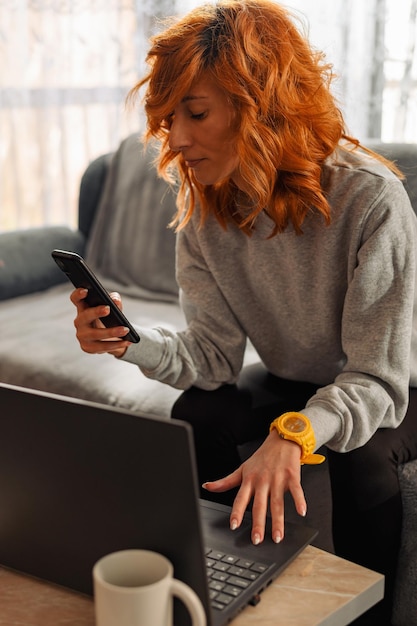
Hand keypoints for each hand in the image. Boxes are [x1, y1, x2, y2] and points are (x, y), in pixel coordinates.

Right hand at [70, 288, 131, 357]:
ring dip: (111, 332)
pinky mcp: (88, 348)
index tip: (86, 290)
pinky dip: (116, 344)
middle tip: (108, 309)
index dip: (78, 294)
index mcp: (83, 308)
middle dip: (96, 312)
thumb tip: (116, 301)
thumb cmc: (109, 319)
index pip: (76, 299)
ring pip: (95, 334)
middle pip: (85, 316)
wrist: (110, 339)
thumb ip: (115, 301)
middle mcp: (79, 321)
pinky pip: (102, 347)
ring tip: (125, 330)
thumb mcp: (113, 308)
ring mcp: (82, 335)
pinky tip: (127, 341)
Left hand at [203, 430, 306, 544]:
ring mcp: (277, 478)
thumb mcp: (242, 469)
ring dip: (278, 520)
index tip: (234, 525)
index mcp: (249, 480)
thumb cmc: (262, 457)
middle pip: (259, 505)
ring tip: (277, 536)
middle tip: (257, 540)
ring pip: (277, 502)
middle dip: (258, 523)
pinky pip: (296, 490)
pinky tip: (302, 512)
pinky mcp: (292, 475)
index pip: (241, 498)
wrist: (281, 440)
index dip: (237, 512)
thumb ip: (226, 481)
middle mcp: (262, 480)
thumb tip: (207, 487)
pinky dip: (299, 501)